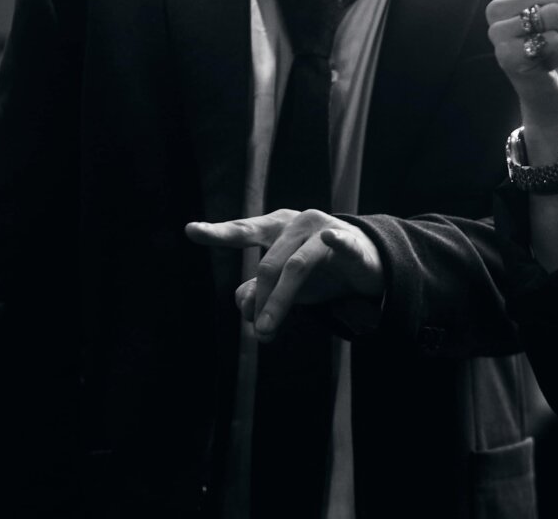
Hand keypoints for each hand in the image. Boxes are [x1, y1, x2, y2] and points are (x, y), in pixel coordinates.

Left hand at [185, 209, 383, 341]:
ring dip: (280, 300)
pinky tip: (329, 237)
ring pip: (296, 267)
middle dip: (261, 301)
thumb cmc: (318, 269)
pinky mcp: (351, 243)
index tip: (190, 231)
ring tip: (268, 330)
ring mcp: (324, 229)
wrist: (366, 263)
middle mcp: (297, 224)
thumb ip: (258, 292)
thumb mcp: (281, 284)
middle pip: (269, 265)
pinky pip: (341, 243)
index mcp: (276, 228)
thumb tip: (245, 307)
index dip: (217, 233)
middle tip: (259, 332)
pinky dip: (335, 241)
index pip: (243, 231)